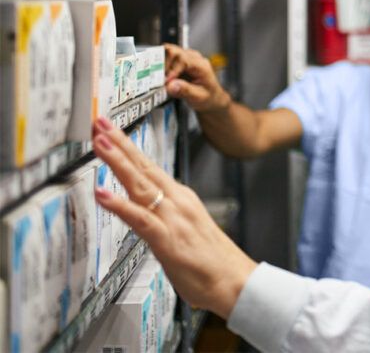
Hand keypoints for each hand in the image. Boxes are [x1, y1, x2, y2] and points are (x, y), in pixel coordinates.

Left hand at [91, 117, 256, 319]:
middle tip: (100, 121)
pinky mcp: (168, 239)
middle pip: (144, 167)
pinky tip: (101, 193)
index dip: (128, 148)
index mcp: (182, 199)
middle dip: (119, 142)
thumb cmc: (212, 264)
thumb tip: (148, 216)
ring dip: (118, 162)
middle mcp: (178, 202)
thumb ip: (166, 220)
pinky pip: (140, 219)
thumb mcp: (186, 233)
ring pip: (140, 184)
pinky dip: (119, 205)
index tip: (110, 131)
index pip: (150, 168)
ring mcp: (173, 218)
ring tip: (100, 142)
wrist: (237, 282)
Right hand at [164, 44, 230, 112]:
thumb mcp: (198, 97)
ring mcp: (186, 57)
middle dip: (163, 64)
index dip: (171, 70)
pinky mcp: (179, 60)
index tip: (165, 81)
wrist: (211, 97)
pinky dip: (161, 65)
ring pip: (168, 51)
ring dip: (161, 63)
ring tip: (159, 78)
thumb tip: (170, 85)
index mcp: (201, 65)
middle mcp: (194, 58)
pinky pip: (167, 56)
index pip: (183, 60)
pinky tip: (161, 76)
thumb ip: (185, 91)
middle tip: (159, 79)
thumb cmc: (208, 96)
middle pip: (174, 51)